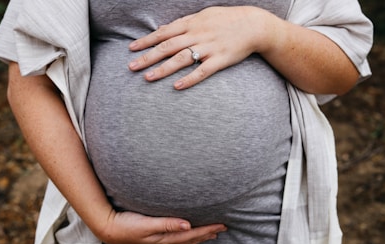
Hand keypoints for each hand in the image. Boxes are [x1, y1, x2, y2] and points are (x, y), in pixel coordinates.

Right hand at [99, 210, 226, 243]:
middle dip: (208, 233)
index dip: (207, 229)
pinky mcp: (154, 238)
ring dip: (199, 237)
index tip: (221, 225)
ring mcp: (160, 241)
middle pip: (191, 238)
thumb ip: (167, 224)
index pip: (191, 234)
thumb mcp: (147, 224)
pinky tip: (189, 242)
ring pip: (185, 241)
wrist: (109, 229)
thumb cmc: (127, 224)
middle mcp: (164, 240)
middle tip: (223, 228)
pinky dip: (186, 242)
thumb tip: (188, 225)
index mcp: (165, 236)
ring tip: (211, 235)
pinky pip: (176, 242)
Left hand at [128, 6, 278, 89]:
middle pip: (167, 47)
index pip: (163, 33)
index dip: (146, 41)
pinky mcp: (220, 60)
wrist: (253, 25)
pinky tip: (176, 86)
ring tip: (148, 78)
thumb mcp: (203, 15)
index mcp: (191, 23)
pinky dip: (189, 79)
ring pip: (181, 59)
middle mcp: (197, 34)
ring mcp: (208, 48)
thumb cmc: (226, 19)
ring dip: (163, 69)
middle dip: (148, 56)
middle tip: (131, 67)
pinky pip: (202, 71)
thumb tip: (163, 29)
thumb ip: (183, 23)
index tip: (131, 48)